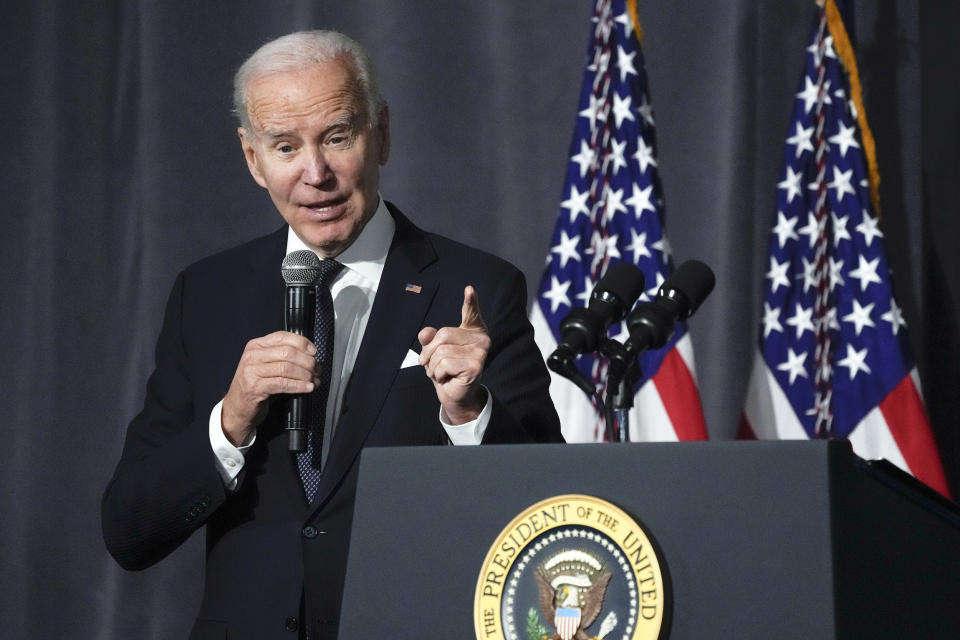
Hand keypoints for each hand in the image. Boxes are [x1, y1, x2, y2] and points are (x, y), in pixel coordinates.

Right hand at [221, 331, 317, 445]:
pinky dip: (299, 386)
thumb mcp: (265, 365)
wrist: (237, 408)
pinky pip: (283, 384)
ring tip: (314, 380)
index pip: (282, 336)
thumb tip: (310, 354)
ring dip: (305, 375)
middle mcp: (252, 356)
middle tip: (317, 370)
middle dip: (307, 361)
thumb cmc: (256, 385)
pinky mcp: (255, 388)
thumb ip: (281, 356)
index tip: (314, 351)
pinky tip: (308, 388)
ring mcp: (251, 371)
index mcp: (256, 346)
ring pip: (287, 368)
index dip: (302, 342)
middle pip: (287, 353)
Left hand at [418, 286, 490, 424]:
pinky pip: (444, 364)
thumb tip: (425, 334)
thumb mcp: (434, 351)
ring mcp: (480, 352)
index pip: (471, 313)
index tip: (469, 289)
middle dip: (429, 352)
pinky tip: (447, 378)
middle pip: (443, 335)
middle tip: (430, 364)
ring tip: (441, 373)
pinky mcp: (475, 366)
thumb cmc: (446, 370)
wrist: (454, 394)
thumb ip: (430, 339)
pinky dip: (438, 374)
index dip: (470, 301)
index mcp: (473, 330)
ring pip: (441, 352)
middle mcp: (481, 339)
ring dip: (433, 366)